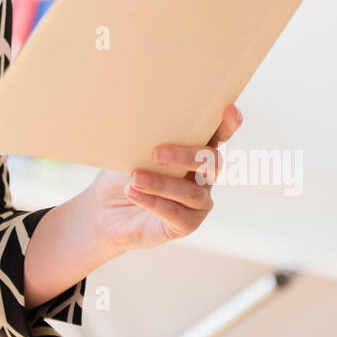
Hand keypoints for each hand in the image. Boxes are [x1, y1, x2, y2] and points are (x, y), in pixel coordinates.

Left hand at [87, 103, 243, 251]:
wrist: (107, 213)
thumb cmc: (123, 176)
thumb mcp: (130, 154)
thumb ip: (144, 142)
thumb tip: (140, 125)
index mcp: (194, 152)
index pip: (218, 136)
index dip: (228, 124)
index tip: (230, 110)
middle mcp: (204, 177)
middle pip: (212, 163)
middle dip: (186, 155)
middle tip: (156, 153)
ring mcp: (198, 203)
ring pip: (192, 193)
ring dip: (162, 183)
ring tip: (134, 177)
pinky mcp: (186, 225)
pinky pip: (176, 214)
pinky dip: (153, 202)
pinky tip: (132, 192)